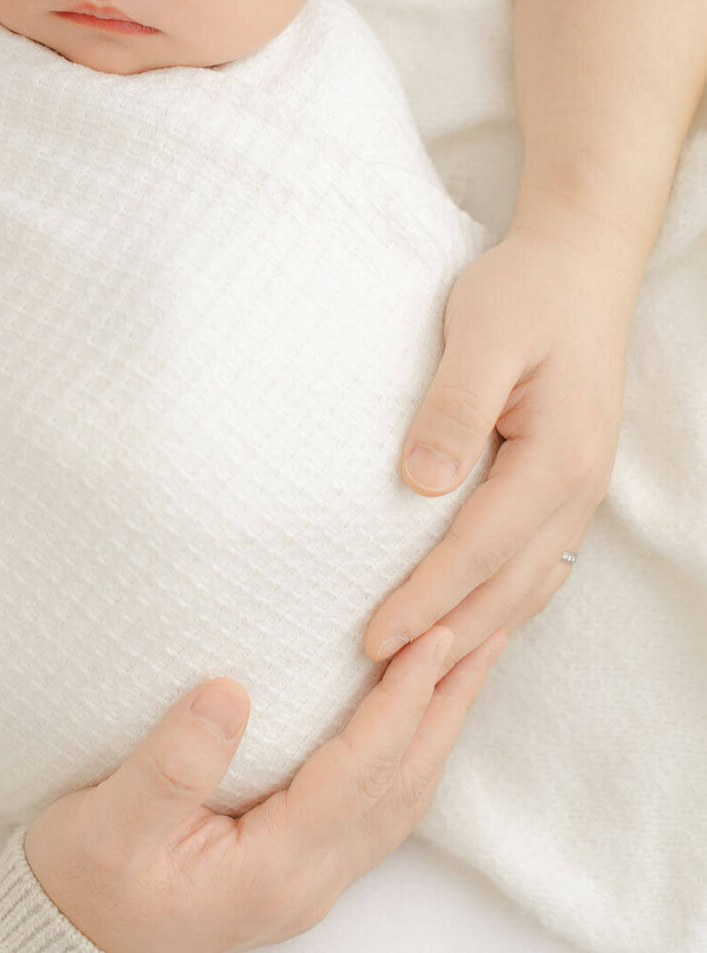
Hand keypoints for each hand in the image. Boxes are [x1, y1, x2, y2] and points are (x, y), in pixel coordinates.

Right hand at [25, 625, 506, 952]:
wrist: (67, 950)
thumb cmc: (84, 884)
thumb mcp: (109, 823)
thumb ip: (171, 762)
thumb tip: (228, 691)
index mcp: (274, 867)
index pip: (362, 772)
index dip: (403, 700)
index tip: (435, 635)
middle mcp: (309, 880)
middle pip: (404, 785)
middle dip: (447, 706)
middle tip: (485, 630)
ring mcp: (310, 881)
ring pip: (400, 799)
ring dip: (437, 728)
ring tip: (466, 664)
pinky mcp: (298, 869)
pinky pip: (378, 806)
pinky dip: (408, 753)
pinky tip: (411, 720)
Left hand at [363, 220, 635, 669]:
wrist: (579, 266)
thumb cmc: (524, 293)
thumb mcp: (484, 334)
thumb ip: (453, 408)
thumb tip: (419, 483)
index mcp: (558, 459)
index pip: (480, 550)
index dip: (426, 599)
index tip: (373, 639)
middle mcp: (577, 490)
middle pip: (507, 589)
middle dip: (444, 641)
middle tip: (377, 687)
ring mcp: (576, 495)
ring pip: (524, 589)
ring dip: (471, 637)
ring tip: (412, 679)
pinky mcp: (561, 489)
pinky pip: (531, 567)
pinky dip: (495, 608)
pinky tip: (460, 629)